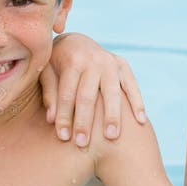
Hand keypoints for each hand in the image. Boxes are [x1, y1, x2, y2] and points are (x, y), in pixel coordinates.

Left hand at [41, 32, 146, 146]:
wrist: (75, 41)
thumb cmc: (56, 63)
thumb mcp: (46, 72)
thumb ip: (50, 94)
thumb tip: (50, 120)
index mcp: (71, 61)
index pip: (67, 94)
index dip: (64, 117)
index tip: (63, 138)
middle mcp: (92, 60)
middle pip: (88, 96)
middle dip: (84, 121)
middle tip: (82, 144)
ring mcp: (110, 62)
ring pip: (112, 92)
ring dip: (112, 116)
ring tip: (111, 137)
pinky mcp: (123, 65)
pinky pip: (132, 86)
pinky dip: (137, 102)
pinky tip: (140, 121)